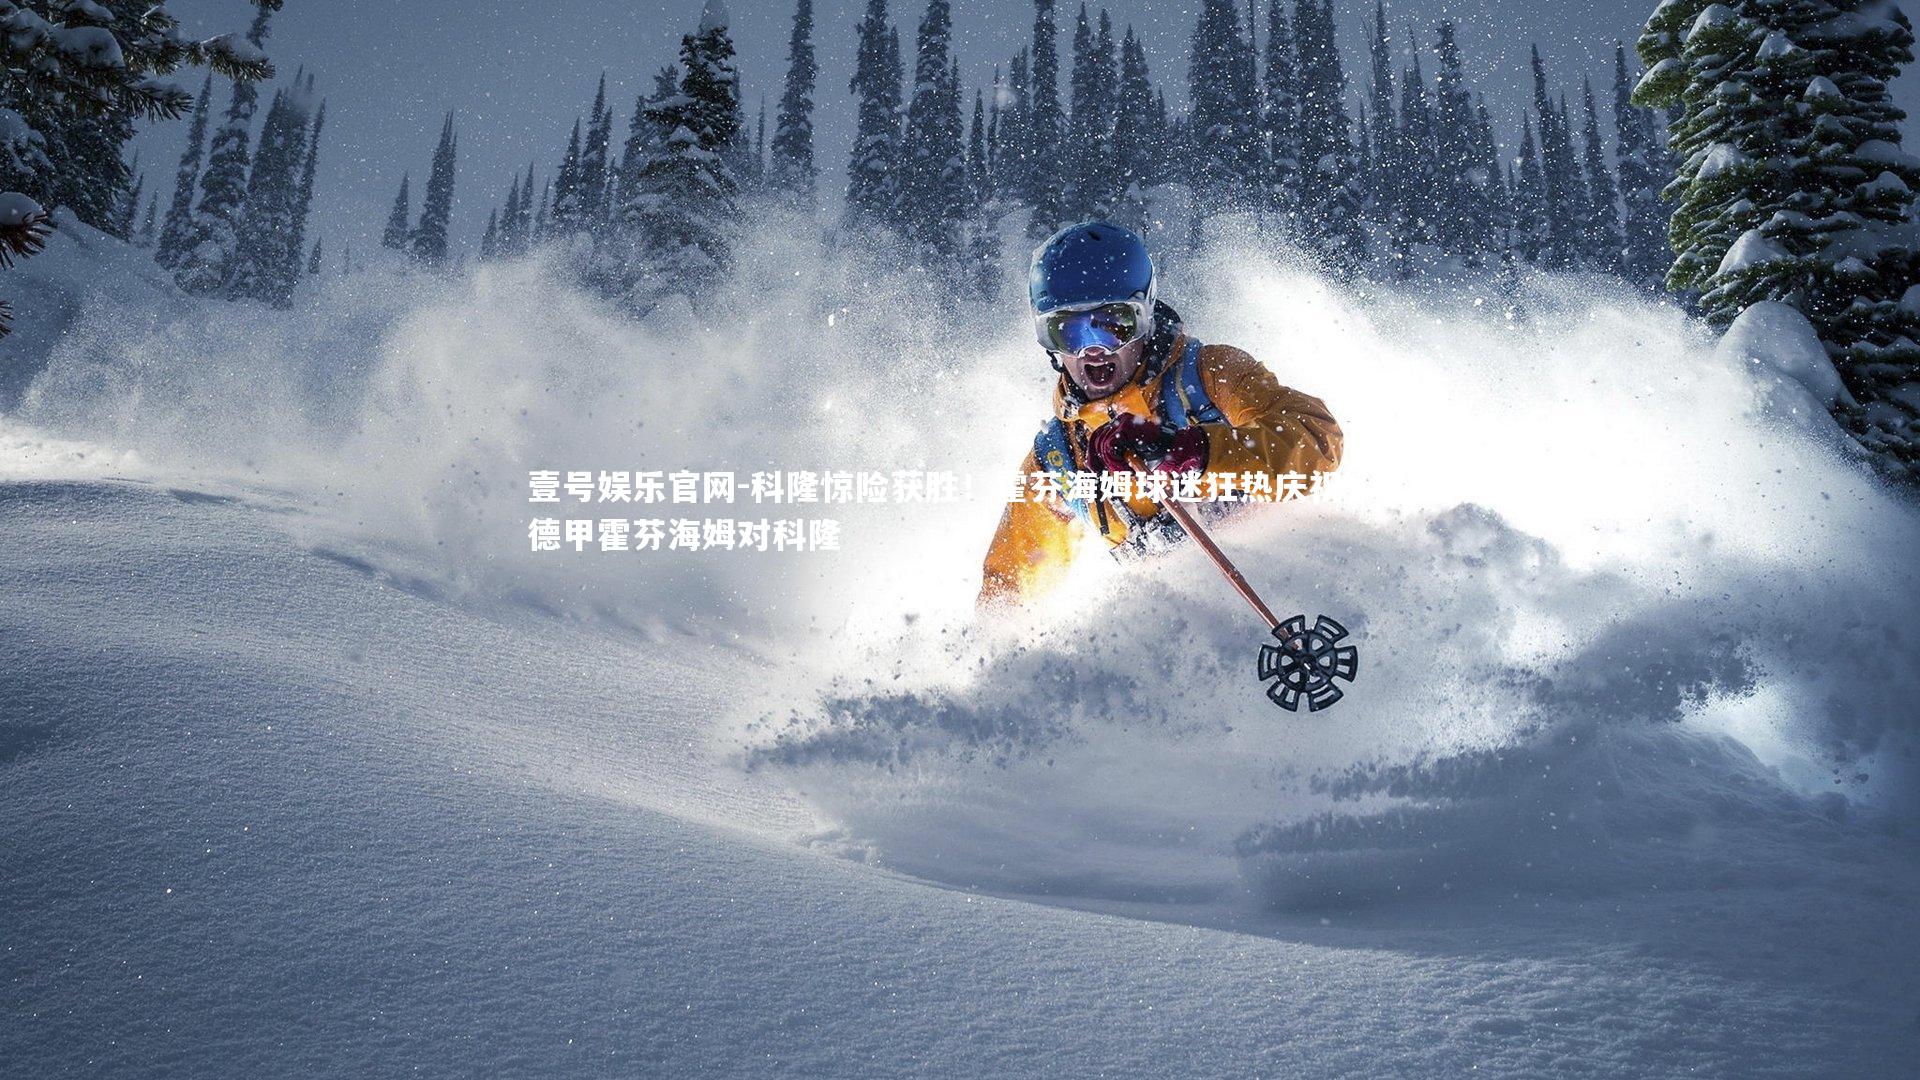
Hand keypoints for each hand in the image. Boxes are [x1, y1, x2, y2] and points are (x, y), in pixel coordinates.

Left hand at [1087, 413, 1208, 474]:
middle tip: (1101, 474)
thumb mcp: (1133, 457)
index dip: (1092, 455)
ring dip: (1113, 465)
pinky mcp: (1125, 427)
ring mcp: (1122, 421)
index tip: (1094, 470)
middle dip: (1096, 459)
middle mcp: (1120, 420)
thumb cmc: (1158, 454)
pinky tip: (1127, 470)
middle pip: (1096, 439)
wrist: (1177, 450)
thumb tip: (1097, 468)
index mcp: (1120, 425)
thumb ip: (1118, 457)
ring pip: (1103, 446)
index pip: (1097, 437)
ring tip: (1126, 473)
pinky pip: (1110, 448)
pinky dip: (1116, 462)